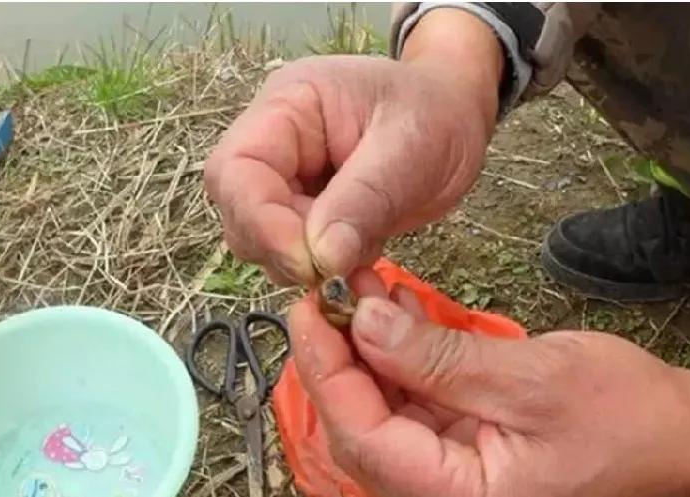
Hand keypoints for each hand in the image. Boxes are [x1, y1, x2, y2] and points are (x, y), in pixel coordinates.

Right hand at [204, 9, 502, 285]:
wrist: (453, 118)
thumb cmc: (434, 116)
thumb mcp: (409, 149)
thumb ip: (363, 201)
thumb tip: (321, 259)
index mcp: (287, 107)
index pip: (236, 170)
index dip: (261, 223)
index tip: (308, 263)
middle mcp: (273, 143)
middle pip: (240, 210)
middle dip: (281, 248)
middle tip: (338, 269)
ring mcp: (285, 179)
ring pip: (260, 239)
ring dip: (302, 262)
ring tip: (360, 249)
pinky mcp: (303, 211)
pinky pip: (293, 251)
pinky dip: (323, 266)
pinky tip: (362, 251)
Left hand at [289, 271, 689, 496]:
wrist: (677, 434)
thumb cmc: (625, 418)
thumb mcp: (532, 381)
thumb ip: (441, 358)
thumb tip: (364, 321)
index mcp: (453, 495)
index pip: (361, 435)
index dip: (326, 369)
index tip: (308, 308)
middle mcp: (439, 487)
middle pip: (362, 419)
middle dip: (341, 350)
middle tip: (330, 288)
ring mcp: (448, 463)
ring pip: (382, 402)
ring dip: (368, 343)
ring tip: (361, 285)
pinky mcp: (460, 434)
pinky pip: (412, 393)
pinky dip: (401, 350)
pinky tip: (394, 309)